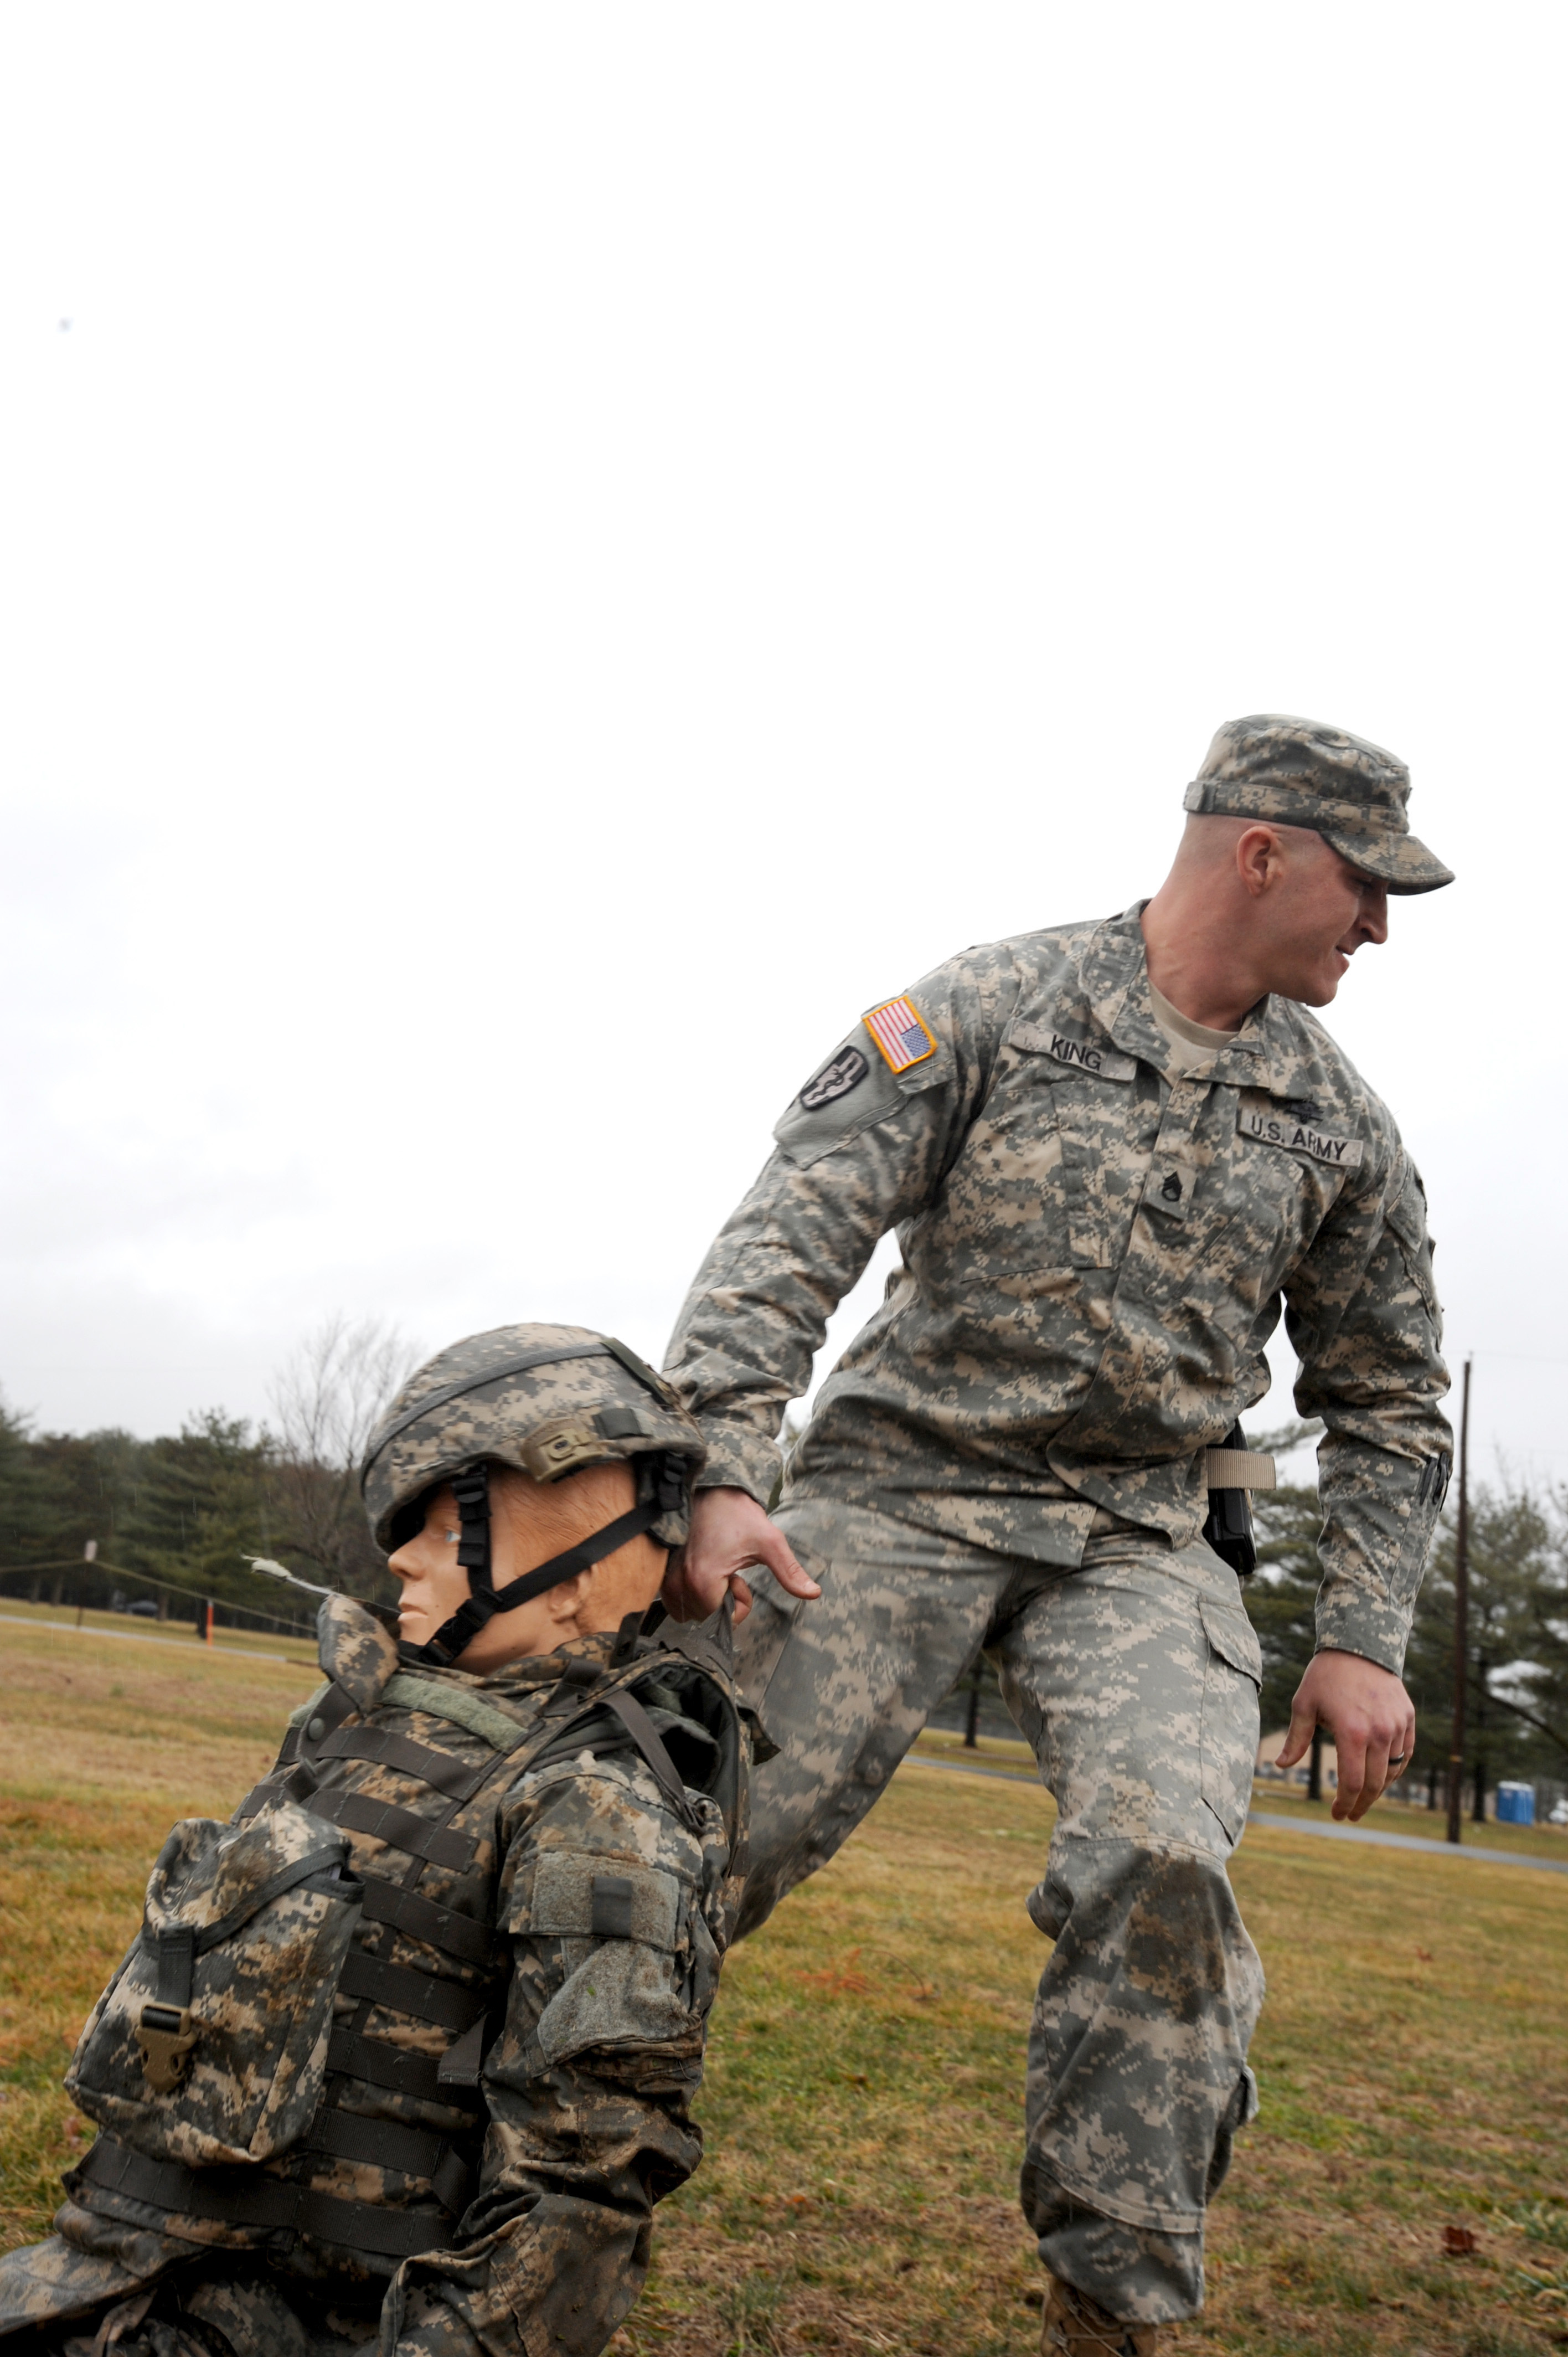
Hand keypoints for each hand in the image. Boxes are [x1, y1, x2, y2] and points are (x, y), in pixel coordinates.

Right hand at [662, 1486, 821, 1624]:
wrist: (712, 1488)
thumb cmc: (738, 1514)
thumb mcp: (770, 1542)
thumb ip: (790, 1572)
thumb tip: (814, 1593)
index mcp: (704, 1580)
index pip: (721, 1617)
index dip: (738, 1603)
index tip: (741, 1578)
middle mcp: (680, 1582)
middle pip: (704, 1616)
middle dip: (720, 1600)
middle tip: (728, 1571)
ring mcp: (668, 1576)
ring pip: (687, 1610)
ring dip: (704, 1597)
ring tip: (714, 1568)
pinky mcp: (663, 1569)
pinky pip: (672, 1599)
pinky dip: (688, 1592)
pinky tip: (700, 1568)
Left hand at [1276, 1649, 1415, 1822]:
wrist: (1359, 1645)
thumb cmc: (1325, 1676)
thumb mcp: (1304, 1704)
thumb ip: (1296, 1739)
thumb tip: (1281, 1765)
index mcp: (1352, 1732)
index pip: (1353, 1783)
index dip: (1345, 1804)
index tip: (1337, 1815)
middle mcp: (1379, 1733)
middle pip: (1374, 1784)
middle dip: (1361, 1804)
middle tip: (1350, 1814)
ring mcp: (1397, 1726)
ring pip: (1393, 1772)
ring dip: (1378, 1790)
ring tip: (1363, 1797)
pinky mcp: (1408, 1718)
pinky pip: (1405, 1754)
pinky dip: (1395, 1770)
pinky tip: (1382, 1777)